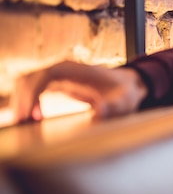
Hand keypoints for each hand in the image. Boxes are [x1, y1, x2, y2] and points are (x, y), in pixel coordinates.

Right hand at [11, 61, 146, 123]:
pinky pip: (34, 90)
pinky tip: (34, 119)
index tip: (32, 115)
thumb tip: (100, 112)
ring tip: (27, 124)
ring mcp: (59, 76)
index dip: (34, 93)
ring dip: (22, 102)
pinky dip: (28, 103)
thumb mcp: (125, 101)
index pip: (46, 75)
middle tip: (25, 124)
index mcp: (77, 70)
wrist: (128, 86)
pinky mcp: (57, 84)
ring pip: (28, 84)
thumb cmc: (126, 92)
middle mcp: (64, 70)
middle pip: (30, 79)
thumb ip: (115, 107)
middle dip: (23, 101)